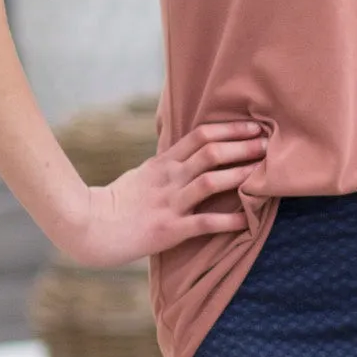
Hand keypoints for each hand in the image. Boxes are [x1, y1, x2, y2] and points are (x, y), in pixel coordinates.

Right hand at [58, 119, 267, 266]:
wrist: (88, 227)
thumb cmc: (117, 203)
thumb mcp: (142, 175)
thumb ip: (167, 165)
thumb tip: (191, 155)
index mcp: (163, 164)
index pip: (200, 136)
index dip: (230, 130)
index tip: (254, 127)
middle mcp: (168, 179)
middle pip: (210, 153)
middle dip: (242, 147)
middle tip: (268, 144)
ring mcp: (169, 203)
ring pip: (210, 181)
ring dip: (239, 175)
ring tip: (264, 173)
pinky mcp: (169, 229)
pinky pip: (204, 223)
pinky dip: (228, 220)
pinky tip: (248, 220)